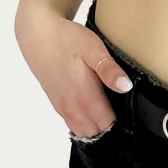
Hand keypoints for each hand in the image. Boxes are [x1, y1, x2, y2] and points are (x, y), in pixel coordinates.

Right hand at [15, 7, 131, 139]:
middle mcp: (72, 107)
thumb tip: (126, 86)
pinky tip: (90, 106)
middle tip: (120, 110)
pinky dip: (82, 121)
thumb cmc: (66, 39)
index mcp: (84, 97)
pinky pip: (71, 123)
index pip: (107, 125)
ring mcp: (62, 107)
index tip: (129, 112)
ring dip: (94, 126)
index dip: (121, 122)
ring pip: (82, 131)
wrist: (37, 34)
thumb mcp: (93, 49)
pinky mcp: (56, 102)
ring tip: (107, 110)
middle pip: (96, 132)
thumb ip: (109, 70)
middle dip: (109, 127)